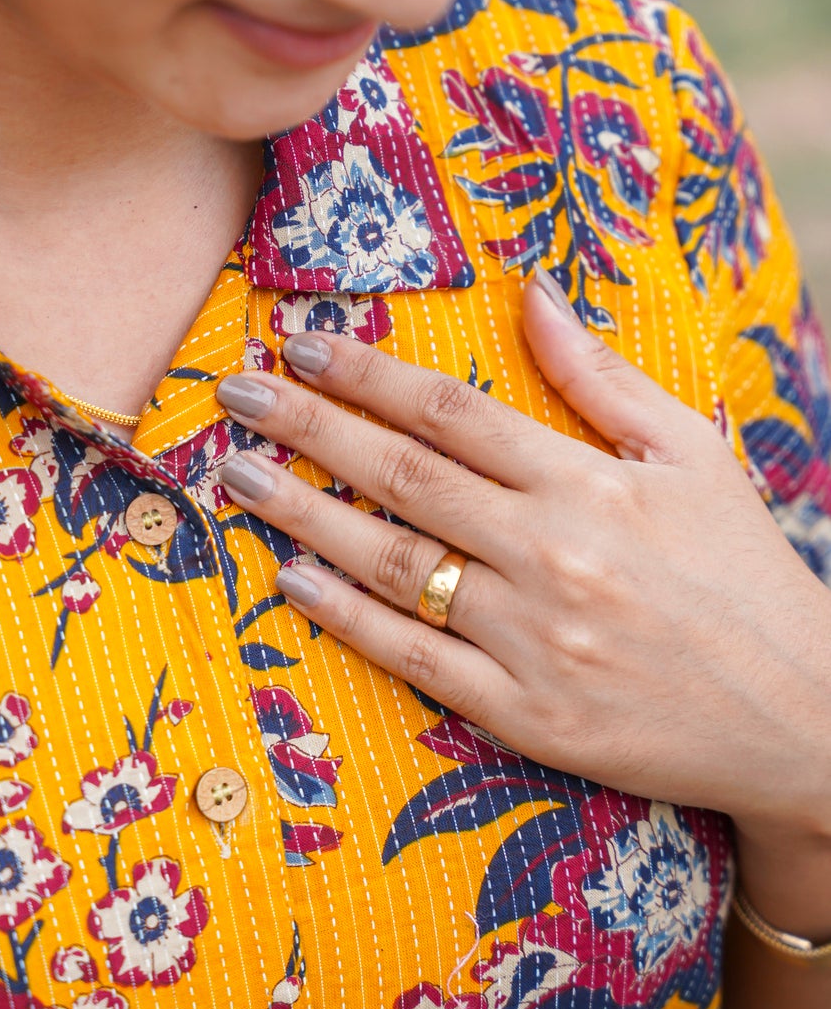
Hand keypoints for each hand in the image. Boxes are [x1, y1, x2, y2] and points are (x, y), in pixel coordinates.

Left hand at [214, 269, 830, 879]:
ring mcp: (532, 640)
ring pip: (390, 564)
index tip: (302, 342)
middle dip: (306, 425)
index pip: (451, 411)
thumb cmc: (743, 571)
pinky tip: (289, 577)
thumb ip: (602, 375)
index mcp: (590, 484)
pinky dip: (344, 616)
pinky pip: (411, 659)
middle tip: (236, 392)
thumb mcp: (692, 455)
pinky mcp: (525, 715)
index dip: (367, 372)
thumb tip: (531, 290)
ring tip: (234, 475)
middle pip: (401, 476)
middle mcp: (552, 556)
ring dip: (301, 513)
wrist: (803, 719)